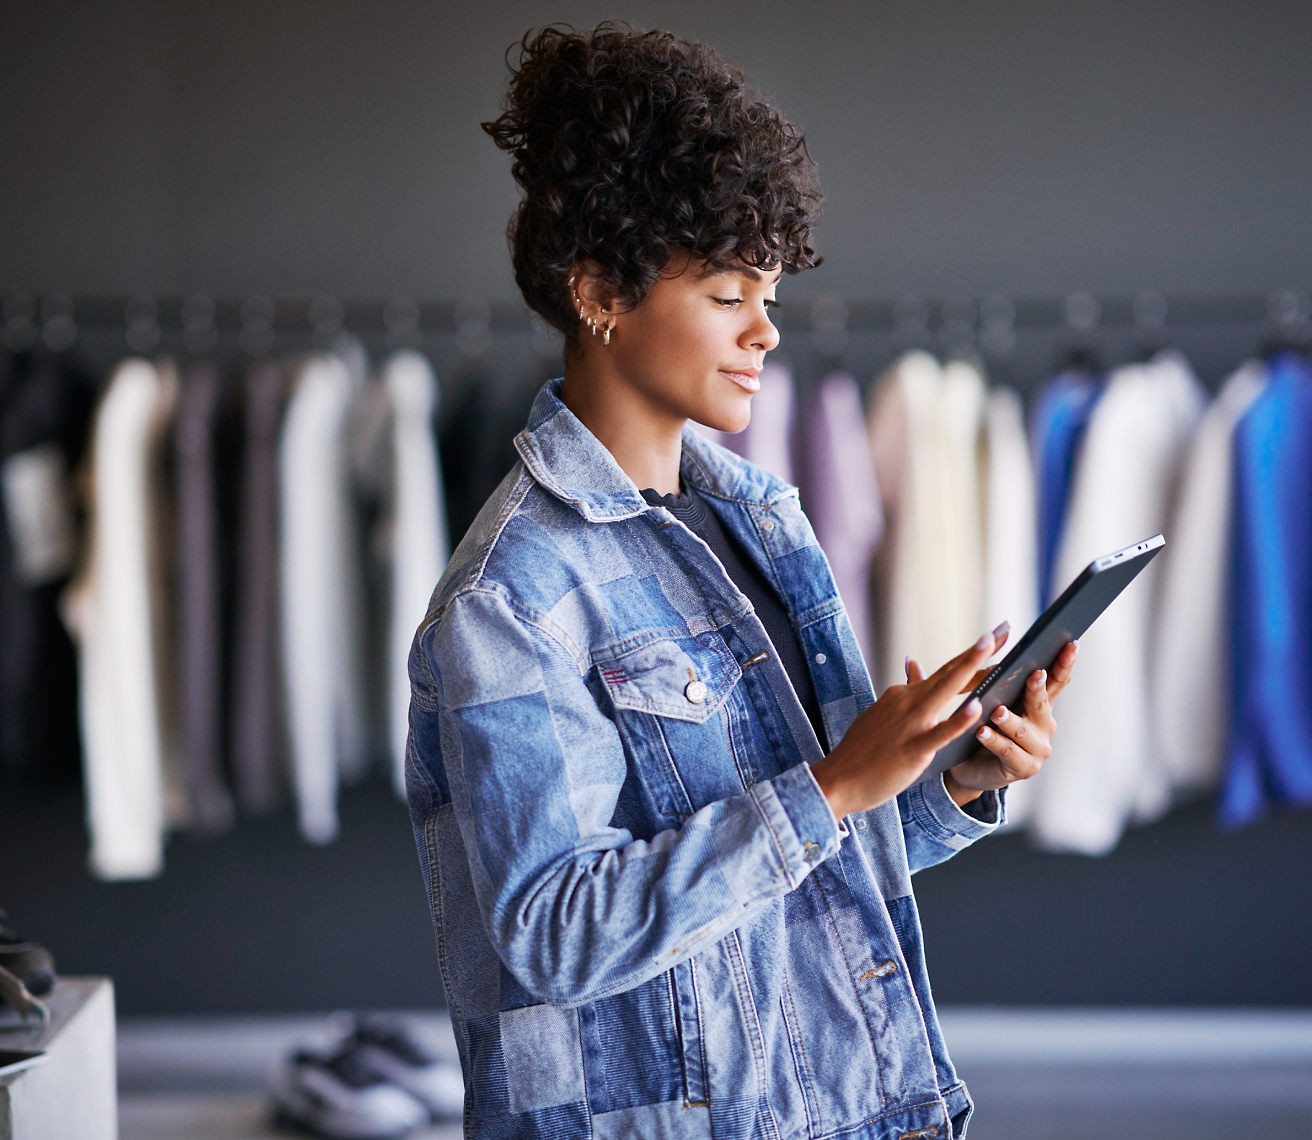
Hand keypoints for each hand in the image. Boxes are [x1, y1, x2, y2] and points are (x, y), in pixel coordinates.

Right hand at [811, 625, 1009, 817]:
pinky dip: (958, 719)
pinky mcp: (912, 750)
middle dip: (979, 650)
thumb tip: (913, 665)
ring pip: (945, 690)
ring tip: (990, 646)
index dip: (971, 656)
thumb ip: (904, 691)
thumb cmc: (860, 751)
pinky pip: (939, 733)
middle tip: (1003, 628)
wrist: (838, 779)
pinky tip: (977, 707)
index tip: (994, 639)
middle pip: (950, 673)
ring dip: (969, 667)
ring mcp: (910, 724)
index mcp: (902, 695)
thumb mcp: (881, 714)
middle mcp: (907, 702)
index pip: (944, 673)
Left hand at [942, 640, 1078, 804]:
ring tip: (996, 710)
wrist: (964, 768)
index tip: (1070, 643)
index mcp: (1036, 704)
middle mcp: (1043, 725)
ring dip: (1010, 719)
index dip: (1063, 663)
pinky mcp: (1023, 768)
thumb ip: (957, 678)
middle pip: (1043, 702)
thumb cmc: (973, 728)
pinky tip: (981, 733)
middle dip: (1037, 688)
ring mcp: (1036, 748)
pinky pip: (1007, 752)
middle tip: (1033, 673)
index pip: (1055, 680)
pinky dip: (994, 741)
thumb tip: (927, 653)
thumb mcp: (973, 698)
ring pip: (1024, 730)